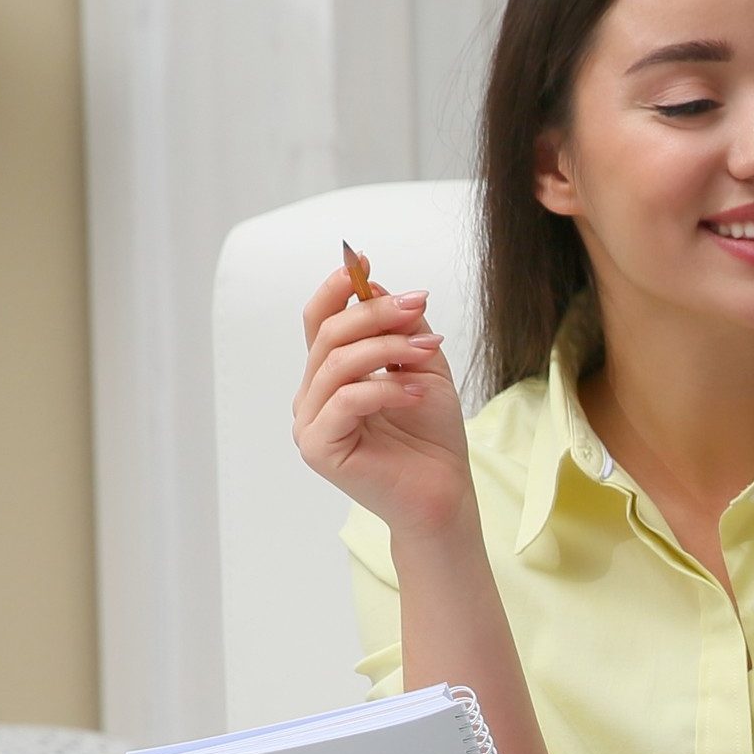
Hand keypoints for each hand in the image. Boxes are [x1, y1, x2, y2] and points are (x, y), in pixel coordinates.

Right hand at [293, 266, 473, 537]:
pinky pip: (345, 401)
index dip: (337, 287)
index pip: (320, 321)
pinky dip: (384, 389)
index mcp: (330, 376)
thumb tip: (375, 284)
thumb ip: (401, 328)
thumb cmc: (432, 437)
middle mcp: (312, 397)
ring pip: (336, 364)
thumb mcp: (422, 366)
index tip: (363, 260)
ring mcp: (310, 423)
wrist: (443, 493)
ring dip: (386, 348)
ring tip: (427, 351)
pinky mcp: (319, 448)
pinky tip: (417, 392)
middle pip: (328, 335)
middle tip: (418, 308)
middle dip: (375, 314)